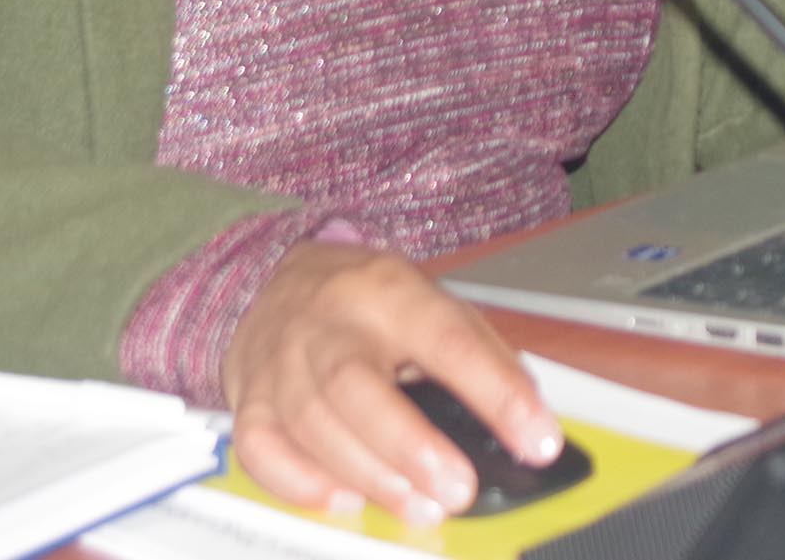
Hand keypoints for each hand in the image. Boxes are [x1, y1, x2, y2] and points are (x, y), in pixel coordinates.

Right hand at [223, 240, 560, 528]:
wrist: (277, 277)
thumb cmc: (368, 301)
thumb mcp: (432, 303)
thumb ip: (480, 355)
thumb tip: (527, 421)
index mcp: (390, 290)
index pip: (449, 340)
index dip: (497, 393)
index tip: (536, 439)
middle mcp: (328, 323)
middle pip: (357, 386)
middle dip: (411, 447)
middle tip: (458, 490)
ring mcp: (280, 362)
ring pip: (313, 424)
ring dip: (370, 477)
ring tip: (421, 507)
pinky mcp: (248, 399)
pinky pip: (262, 449)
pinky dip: (301, 483)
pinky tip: (345, 500)